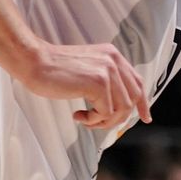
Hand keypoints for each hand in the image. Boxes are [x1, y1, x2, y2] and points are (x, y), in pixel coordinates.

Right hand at [21, 38, 149, 131]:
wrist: (34, 62)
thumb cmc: (54, 71)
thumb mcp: (87, 71)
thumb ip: (105, 81)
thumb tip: (120, 107)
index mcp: (113, 56)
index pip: (137, 82)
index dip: (143, 103)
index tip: (146, 118)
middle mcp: (114, 60)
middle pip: (132, 100)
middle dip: (117, 118)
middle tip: (96, 123)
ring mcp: (108, 70)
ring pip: (121, 109)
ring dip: (103, 121)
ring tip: (86, 119)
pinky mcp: (99, 83)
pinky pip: (106, 113)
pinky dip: (93, 120)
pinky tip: (78, 115)